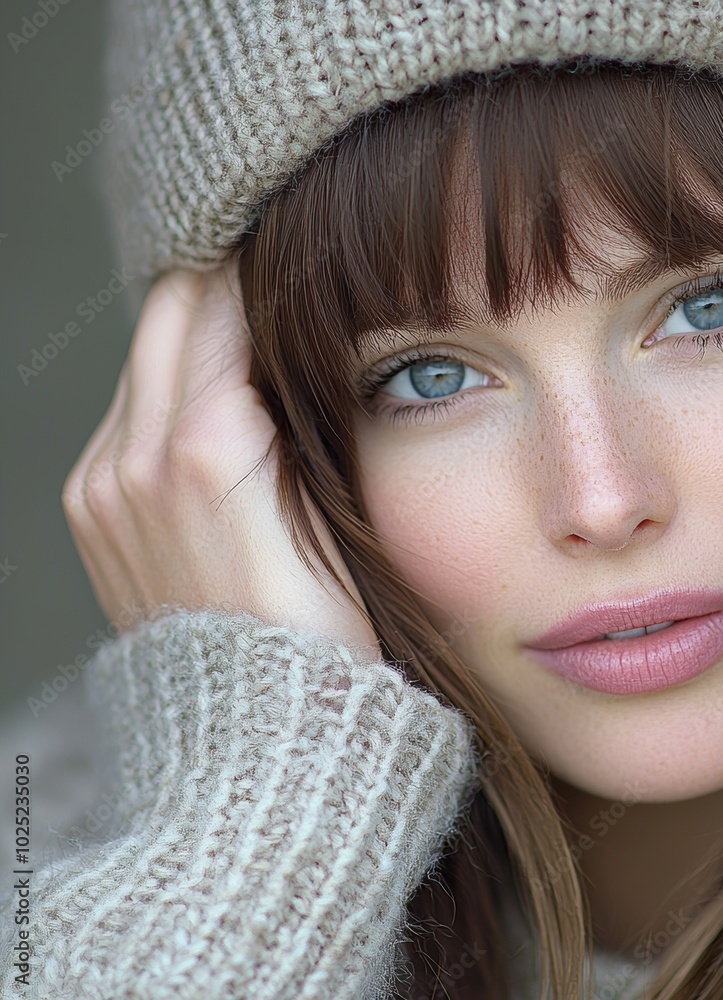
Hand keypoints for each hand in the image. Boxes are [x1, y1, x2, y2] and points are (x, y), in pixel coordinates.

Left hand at [62, 260, 379, 650]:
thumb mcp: (327, 501)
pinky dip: (161, 393)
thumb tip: (273, 340)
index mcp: (202, 446)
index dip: (258, 272)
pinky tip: (207, 413)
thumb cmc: (320, 623)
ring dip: (186, 339)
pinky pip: (122, 414)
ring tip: (244, 343)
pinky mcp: (88, 510)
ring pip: (140, 358)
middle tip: (265, 279)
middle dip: (214, 287)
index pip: (220, 306)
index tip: (289, 255)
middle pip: (165, 313)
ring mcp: (100, 484)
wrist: (256, 723)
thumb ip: (288, 409)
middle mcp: (132, 455)